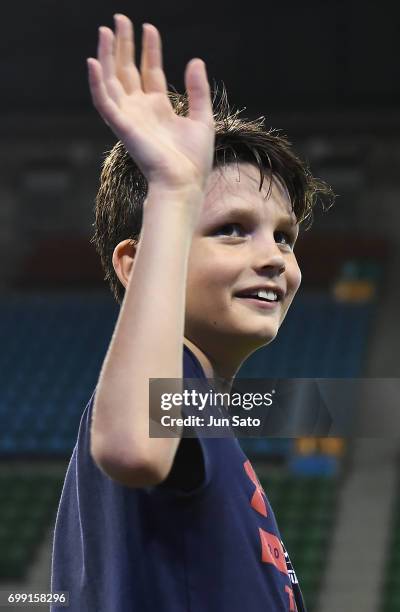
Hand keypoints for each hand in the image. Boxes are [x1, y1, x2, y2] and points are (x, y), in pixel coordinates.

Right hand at [87, 14, 214, 193]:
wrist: (184, 182)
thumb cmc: (194, 160)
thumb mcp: (202, 118)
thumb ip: (197, 90)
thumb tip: (195, 60)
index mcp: (159, 109)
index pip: (150, 72)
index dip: (149, 50)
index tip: (149, 28)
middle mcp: (141, 110)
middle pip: (127, 71)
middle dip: (124, 45)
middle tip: (120, 19)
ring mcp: (129, 117)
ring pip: (112, 80)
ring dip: (107, 55)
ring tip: (107, 30)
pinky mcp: (121, 126)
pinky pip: (103, 101)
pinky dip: (96, 82)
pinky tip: (94, 61)